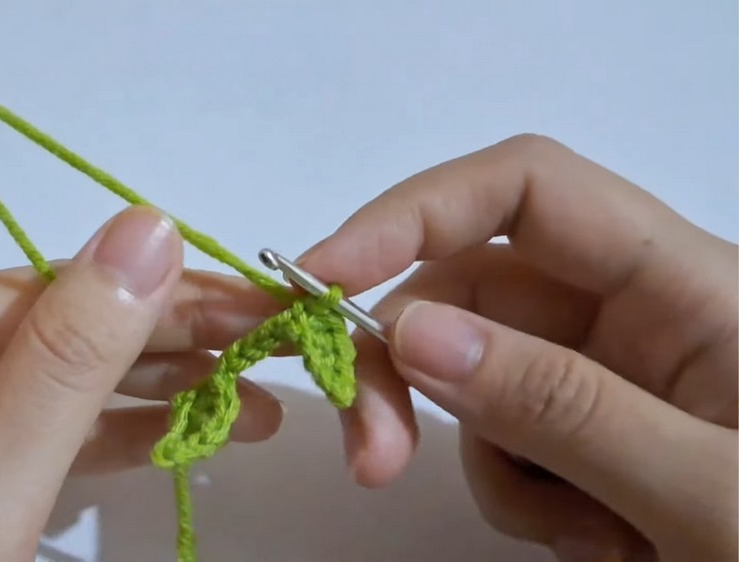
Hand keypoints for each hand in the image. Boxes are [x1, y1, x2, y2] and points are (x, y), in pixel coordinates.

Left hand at [0, 2, 280, 559]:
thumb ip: (59, 370)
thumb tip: (145, 233)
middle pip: (41, 276)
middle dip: (159, 286)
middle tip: (269, 303)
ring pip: (69, 344)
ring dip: (169, 353)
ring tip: (268, 362)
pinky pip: (64, 409)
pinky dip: (140, 413)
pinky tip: (217, 419)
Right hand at [299, 134, 736, 560]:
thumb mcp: (704, 491)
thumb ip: (563, 408)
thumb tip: (410, 334)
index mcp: (686, 282)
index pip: (525, 189)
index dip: (413, 212)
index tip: (320, 277)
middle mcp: (636, 310)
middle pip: (471, 289)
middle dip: (405, 367)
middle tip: (369, 458)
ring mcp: (607, 374)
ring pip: (475, 376)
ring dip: (485, 457)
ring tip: (583, 539)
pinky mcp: (589, 431)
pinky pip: (504, 440)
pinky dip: (520, 493)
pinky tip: (596, 542)